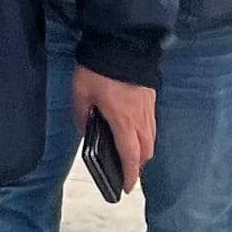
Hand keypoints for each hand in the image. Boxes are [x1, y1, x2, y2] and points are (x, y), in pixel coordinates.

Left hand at [74, 68, 156, 185]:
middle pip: (146, 150)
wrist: (122, 44)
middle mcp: (140, 118)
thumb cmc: (98, 70)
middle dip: (138, 164)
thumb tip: (86, 132)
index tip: (127, 187)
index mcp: (123, 121)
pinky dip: (145, 134)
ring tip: (130, 154)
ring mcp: (148, 108)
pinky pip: (151, 124)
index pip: (130, 156)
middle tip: (128, 171)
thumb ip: (82, 116)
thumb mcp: (80, 94)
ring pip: (151, 138)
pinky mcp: (151, 98)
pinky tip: (133, 131)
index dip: (130, 174)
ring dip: (143, 150)